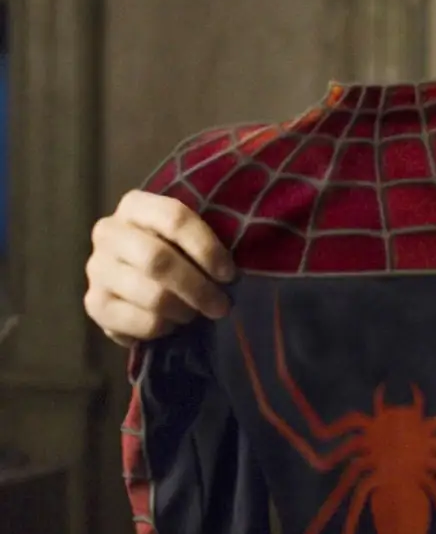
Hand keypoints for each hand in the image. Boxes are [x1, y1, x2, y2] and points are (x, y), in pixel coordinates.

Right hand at [84, 190, 234, 346]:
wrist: (133, 274)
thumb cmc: (177, 250)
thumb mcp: (190, 233)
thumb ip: (210, 234)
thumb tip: (242, 260)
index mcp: (136, 205)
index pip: (175, 219)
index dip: (208, 249)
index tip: (230, 274)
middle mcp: (108, 232)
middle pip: (159, 261)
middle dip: (199, 288)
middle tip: (221, 306)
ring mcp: (96, 268)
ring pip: (151, 296)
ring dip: (184, 311)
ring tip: (197, 314)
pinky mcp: (94, 304)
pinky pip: (139, 323)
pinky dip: (163, 328)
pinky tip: (171, 324)